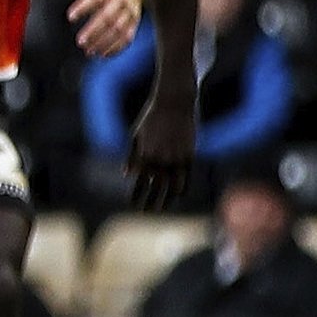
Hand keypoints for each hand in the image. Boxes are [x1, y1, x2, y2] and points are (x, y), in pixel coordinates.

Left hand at [65, 0, 142, 58]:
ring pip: (119, 29)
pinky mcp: (134, 21)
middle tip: (80, 41)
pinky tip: (104, 54)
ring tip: (90, 51)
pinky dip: (117, 47)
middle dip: (94, 31)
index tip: (70, 17)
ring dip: (105, 42)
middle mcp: (120, 1)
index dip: (83, 7)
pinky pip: (128, 36)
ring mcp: (129, 12)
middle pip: (108, 17)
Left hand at [126, 87, 196, 209]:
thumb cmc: (152, 118)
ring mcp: (176, 156)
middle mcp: (160, 157)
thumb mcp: (136, 134)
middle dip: (150, 202)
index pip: (139, 180)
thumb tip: (127, 175)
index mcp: (144, 153)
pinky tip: (179, 195)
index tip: (133, 206)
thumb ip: (132, 156)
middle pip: (155, 186)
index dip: (136, 195)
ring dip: (166, 199)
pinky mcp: (189, 153)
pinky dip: (182, 187)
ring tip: (162, 209)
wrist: (174, 102)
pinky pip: (187, 175)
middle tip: (147, 213)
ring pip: (172, 184)